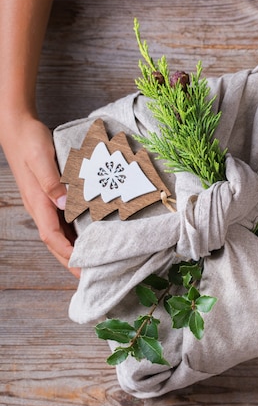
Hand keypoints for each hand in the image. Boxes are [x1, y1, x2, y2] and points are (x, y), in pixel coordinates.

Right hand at [1, 114, 79, 276]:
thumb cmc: (30, 142)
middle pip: (55, 242)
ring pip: (59, 234)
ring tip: (91, 263)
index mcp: (38, 202)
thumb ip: (52, 182)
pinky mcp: (49, 197)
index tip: (81, 268)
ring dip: (72, 250)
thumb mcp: (42, 158)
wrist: (19, 129)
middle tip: (89, 276)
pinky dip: (73, 234)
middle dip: (70, 261)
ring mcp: (44, 204)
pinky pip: (62, 221)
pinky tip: (86, 237)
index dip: (67, 254)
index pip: (52, 236)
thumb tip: (63, 204)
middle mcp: (40, 207)